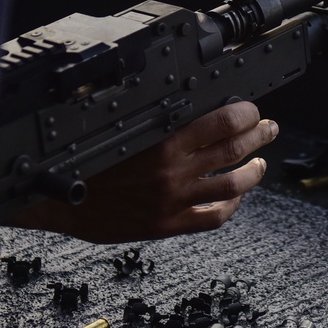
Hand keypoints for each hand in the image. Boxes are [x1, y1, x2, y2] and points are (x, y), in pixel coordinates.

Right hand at [8, 102, 277, 242]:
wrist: (59, 199)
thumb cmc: (84, 159)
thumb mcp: (121, 125)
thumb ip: (157, 117)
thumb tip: (190, 103)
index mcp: (162, 139)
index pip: (221, 122)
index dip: (245, 114)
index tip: (252, 110)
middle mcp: (173, 170)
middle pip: (233, 151)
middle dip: (258, 137)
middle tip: (269, 129)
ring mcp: (173, 199)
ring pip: (231, 184)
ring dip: (253, 171)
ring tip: (259, 163)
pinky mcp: (168, 224)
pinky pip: (212, 217)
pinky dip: (231, 206)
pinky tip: (236, 197)